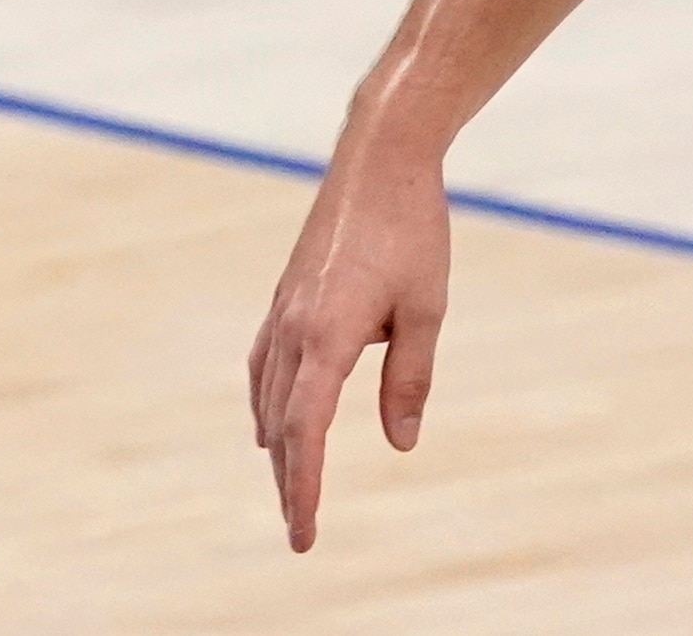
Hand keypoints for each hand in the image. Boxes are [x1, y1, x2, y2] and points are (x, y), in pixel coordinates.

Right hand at [247, 152, 452, 550]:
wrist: (379, 158)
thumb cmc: (413, 231)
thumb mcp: (427, 309)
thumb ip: (410, 380)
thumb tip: (402, 445)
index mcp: (327, 336)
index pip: (307, 433)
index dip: (305, 487)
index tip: (305, 533)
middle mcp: (293, 328)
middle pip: (282, 426)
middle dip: (291, 481)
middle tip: (299, 532)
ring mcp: (283, 310)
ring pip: (268, 396)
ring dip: (278, 446)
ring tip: (290, 487)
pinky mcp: (286, 295)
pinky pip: (264, 365)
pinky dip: (267, 402)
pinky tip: (272, 420)